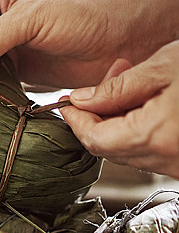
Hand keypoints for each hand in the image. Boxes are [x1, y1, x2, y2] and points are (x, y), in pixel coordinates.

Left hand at [60, 42, 178, 178]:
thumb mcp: (162, 67)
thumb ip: (117, 88)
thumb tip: (82, 101)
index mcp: (153, 137)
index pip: (94, 139)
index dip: (76, 121)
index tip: (66, 104)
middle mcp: (165, 160)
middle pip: (108, 148)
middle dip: (96, 118)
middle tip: (101, 86)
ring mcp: (176, 165)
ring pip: (129, 151)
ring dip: (119, 124)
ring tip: (130, 86)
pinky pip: (151, 152)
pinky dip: (140, 131)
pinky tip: (148, 103)